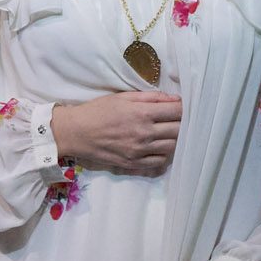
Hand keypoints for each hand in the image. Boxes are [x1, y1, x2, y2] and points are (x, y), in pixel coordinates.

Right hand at [50, 90, 182, 175]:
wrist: (77, 132)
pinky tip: (158, 146)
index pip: (176, 112)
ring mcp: (140, 151)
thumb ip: (150, 97)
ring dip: (174, 138)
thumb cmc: (98, 110)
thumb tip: (174, 99)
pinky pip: (159, 161)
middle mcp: (144, 133)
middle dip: (182, 122)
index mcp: (142, 113)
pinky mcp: (133, 163)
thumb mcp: (123, 97)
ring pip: (171, 146)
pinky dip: (164, 154)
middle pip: (178, 130)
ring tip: (167, 132)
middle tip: (177, 119)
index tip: (182, 107)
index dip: (184, 108)